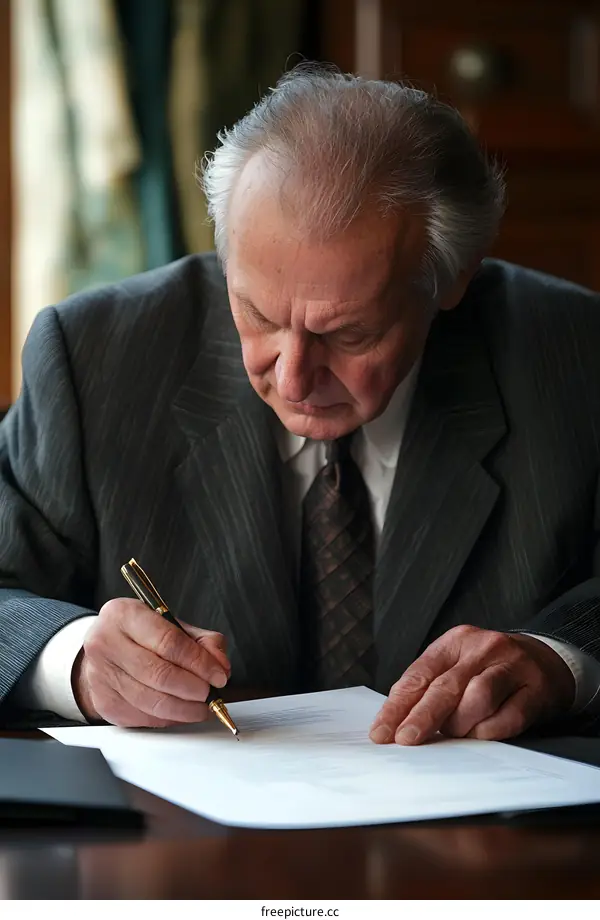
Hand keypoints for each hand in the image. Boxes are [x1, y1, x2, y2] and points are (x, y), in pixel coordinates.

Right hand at [72, 598, 230, 726]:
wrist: (100, 648)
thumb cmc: (138, 635)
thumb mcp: (170, 624)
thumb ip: (201, 640)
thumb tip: (220, 665)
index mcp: (125, 615)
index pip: (169, 642)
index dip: (199, 663)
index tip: (218, 675)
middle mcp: (106, 643)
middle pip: (160, 675)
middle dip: (194, 689)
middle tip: (211, 693)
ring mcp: (101, 675)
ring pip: (152, 702)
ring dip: (185, 709)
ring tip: (202, 707)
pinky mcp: (103, 703)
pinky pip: (143, 718)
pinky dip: (168, 719)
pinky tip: (180, 712)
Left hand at [369, 625, 575, 745]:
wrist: (547, 661)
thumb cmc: (490, 668)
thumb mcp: (457, 665)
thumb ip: (429, 687)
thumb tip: (395, 723)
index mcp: (455, 641)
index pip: (419, 674)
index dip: (397, 705)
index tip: (381, 732)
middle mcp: (482, 648)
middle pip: (445, 686)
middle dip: (421, 717)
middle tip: (406, 740)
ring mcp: (512, 666)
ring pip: (477, 697)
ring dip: (460, 723)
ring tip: (455, 733)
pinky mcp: (536, 689)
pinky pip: (508, 716)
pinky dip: (490, 731)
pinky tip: (481, 735)